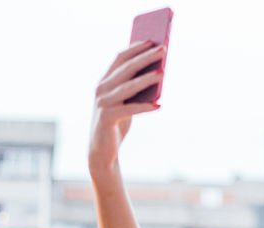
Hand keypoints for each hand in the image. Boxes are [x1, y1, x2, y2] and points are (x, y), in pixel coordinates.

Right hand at [88, 41, 165, 173]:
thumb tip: (158, 74)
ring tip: (163, 73)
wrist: (102, 151)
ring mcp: (102, 103)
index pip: (119, 58)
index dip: (135, 48)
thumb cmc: (117, 124)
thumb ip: (135, 89)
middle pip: (126, 68)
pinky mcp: (107, 118)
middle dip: (146, 57)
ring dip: (147, 78)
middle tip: (163, 50)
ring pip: (129, 87)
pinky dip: (145, 107)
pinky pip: (130, 110)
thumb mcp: (126, 102)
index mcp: (104, 81)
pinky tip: (158, 105)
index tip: (152, 40)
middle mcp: (101, 89)